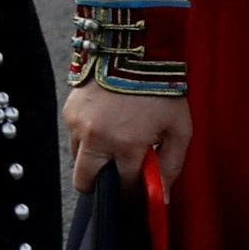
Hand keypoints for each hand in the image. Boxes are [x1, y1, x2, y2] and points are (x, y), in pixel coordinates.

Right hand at [65, 84, 190, 191]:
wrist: (134, 51)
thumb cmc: (162, 91)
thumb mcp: (179, 130)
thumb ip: (171, 166)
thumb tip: (162, 199)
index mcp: (126, 146)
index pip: (123, 188)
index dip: (130, 195)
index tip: (135, 193)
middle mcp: (96, 139)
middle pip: (85, 182)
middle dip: (100, 187)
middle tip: (116, 177)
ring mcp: (78, 125)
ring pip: (77, 159)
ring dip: (93, 160)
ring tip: (112, 144)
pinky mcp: (69, 111)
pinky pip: (74, 136)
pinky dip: (87, 138)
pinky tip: (104, 124)